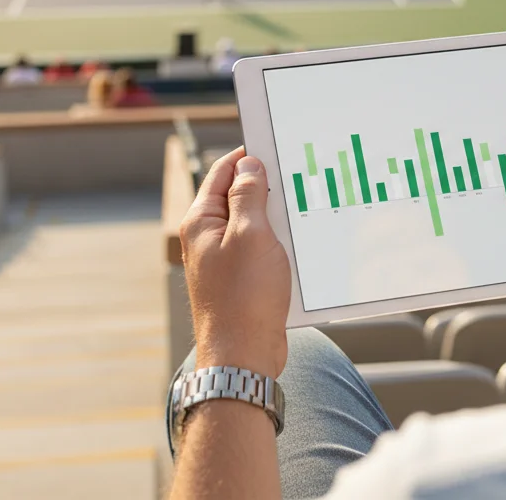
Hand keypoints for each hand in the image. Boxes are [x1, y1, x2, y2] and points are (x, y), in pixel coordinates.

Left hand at [179, 147, 290, 377]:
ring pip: (253, 224)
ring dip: (277, 218)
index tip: (277, 148)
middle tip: (298, 179)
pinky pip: (261, 250)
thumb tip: (248, 164)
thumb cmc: (244, 298)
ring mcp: (223, 260)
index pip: (222, 172)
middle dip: (267, 188)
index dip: (248, 157)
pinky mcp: (240, 280)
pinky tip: (300, 245)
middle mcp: (207, 239)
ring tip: (303, 211)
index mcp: (201, 222)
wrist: (243, 357)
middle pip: (238, 197)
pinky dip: (279, 244)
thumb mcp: (251, 235)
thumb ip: (249, 195)